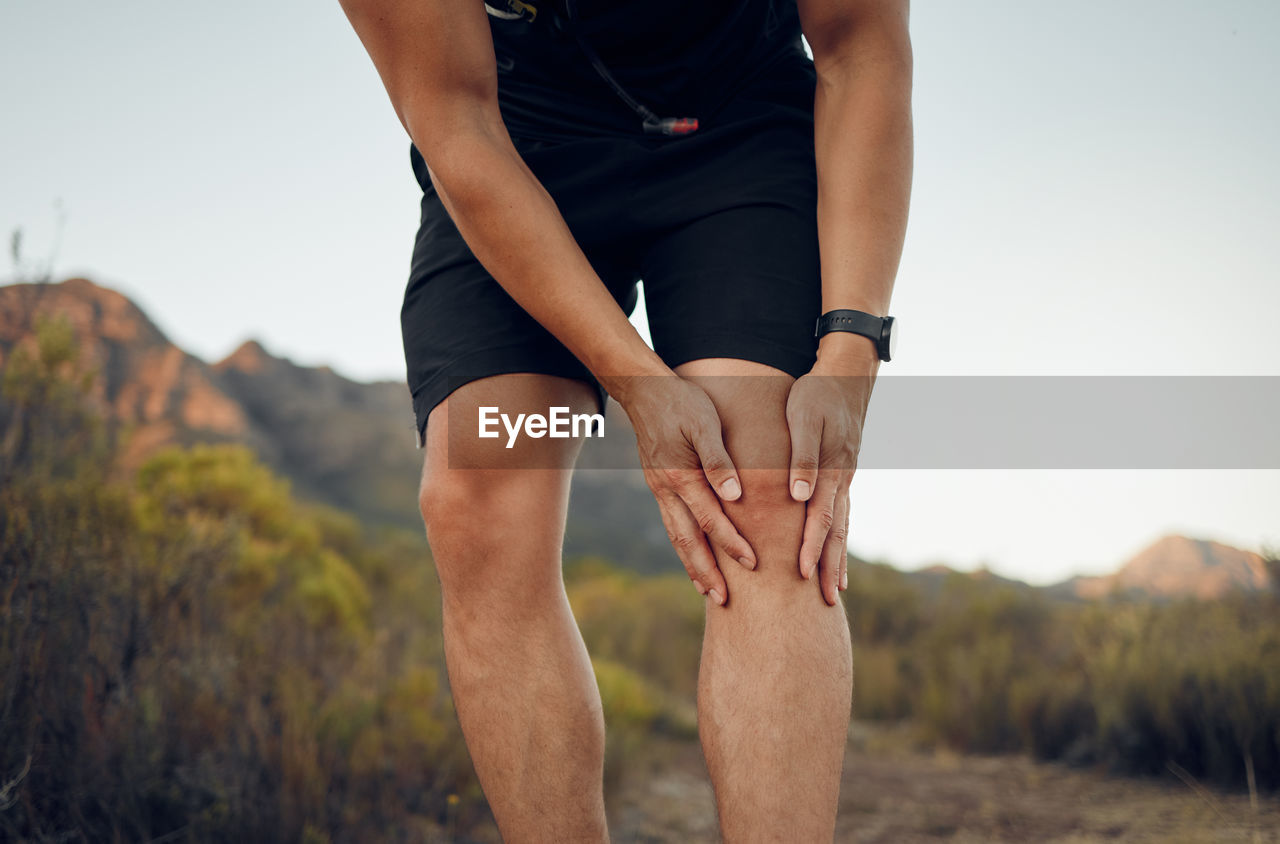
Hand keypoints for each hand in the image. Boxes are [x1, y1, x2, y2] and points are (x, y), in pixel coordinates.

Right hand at [617, 374, 756, 605]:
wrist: (644, 390)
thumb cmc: (682, 401)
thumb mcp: (705, 422)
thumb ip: (718, 459)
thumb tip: (735, 494)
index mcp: (681, 475)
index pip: (711, 519)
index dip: (732, 543)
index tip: (754, 563)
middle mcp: (666, 489)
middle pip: (688, 540)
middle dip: (707, 571)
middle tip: (724, 599)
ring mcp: (659, 489)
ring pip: (676, 536)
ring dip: (693, 565)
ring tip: (708, 590)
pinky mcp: (659, 485)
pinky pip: (672, 524)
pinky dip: (683, 546)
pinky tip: (693, 558)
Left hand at [786, 349, 877, 604]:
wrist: (845, 375)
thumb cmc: (817, 395)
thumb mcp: (805, 419)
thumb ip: (803, 457)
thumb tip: (799, 495)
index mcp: (831, 469)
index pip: (820, 517)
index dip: (812, 547)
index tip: (804, 574)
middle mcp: (842, 480)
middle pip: (837, 531)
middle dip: (831, 567)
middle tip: (827, 602)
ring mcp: (845, 480)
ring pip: (842, 527)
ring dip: (838, 559)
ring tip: (836, 591)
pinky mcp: (842, 476)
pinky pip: (841, 515)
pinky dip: (839, 539)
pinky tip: (836, 555)